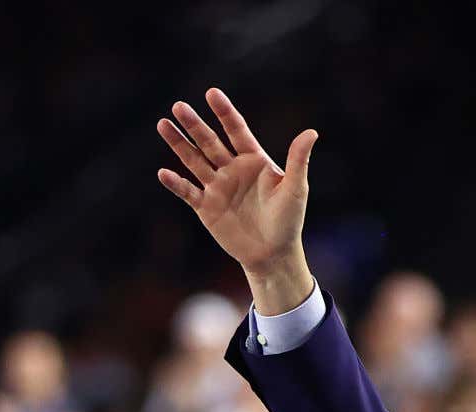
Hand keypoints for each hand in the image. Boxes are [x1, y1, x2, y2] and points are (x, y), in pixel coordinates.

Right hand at [157, 89, 317, 308]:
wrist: (273, 254)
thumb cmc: (288, 220)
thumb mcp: (295, 188)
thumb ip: (298, 160)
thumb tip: (312, 132)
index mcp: (253, 159)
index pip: (236, 130)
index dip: (224, 112)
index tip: (211, 93)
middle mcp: (232, 168)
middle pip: (210, 142)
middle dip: (194, 125)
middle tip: (178, 106)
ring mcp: (217, 187)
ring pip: (194, 160)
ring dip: (179, 144)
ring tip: (163, 124)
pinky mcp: (206, 207)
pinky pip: (188, 192)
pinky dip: (176, 184)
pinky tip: (164, 173)